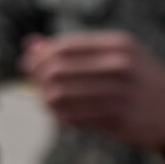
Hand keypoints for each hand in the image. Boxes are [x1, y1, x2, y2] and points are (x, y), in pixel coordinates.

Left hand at [20, 31, 164, 148]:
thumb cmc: (136, 77)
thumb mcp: (113, 54)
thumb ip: (72, 48)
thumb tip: (30, 44)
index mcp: (117, 45)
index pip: (63, 47)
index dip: (39, 56)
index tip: (28, 64)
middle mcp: (120, 67)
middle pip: (57, 70)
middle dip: (38, 77)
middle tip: (36, 85)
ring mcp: (120, 94)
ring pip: (60, 95)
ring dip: (45, 99)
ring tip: (46, 101)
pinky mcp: (118, 120)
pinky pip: (73, 117)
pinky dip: (59, 116)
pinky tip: (61, 116)